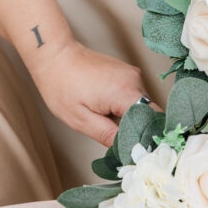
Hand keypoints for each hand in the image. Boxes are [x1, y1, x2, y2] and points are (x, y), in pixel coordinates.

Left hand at [30, 39, 149, 147]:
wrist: (55, 55)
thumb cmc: (62, 86)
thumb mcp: (81, 120)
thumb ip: (108, 136)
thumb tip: (129, 150)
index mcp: (125, 91)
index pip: (152, 119)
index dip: (147, 137)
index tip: (136, 151)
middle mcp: (134, 79)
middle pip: (149, 113)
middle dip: (137, 129)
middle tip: (115, 140)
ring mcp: (132, 73)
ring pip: (142, 105)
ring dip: (129, 117)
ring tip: (105, 120)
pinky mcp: (127, 72)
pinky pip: (135, 95)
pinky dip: (125, 107)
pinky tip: (105, 109)